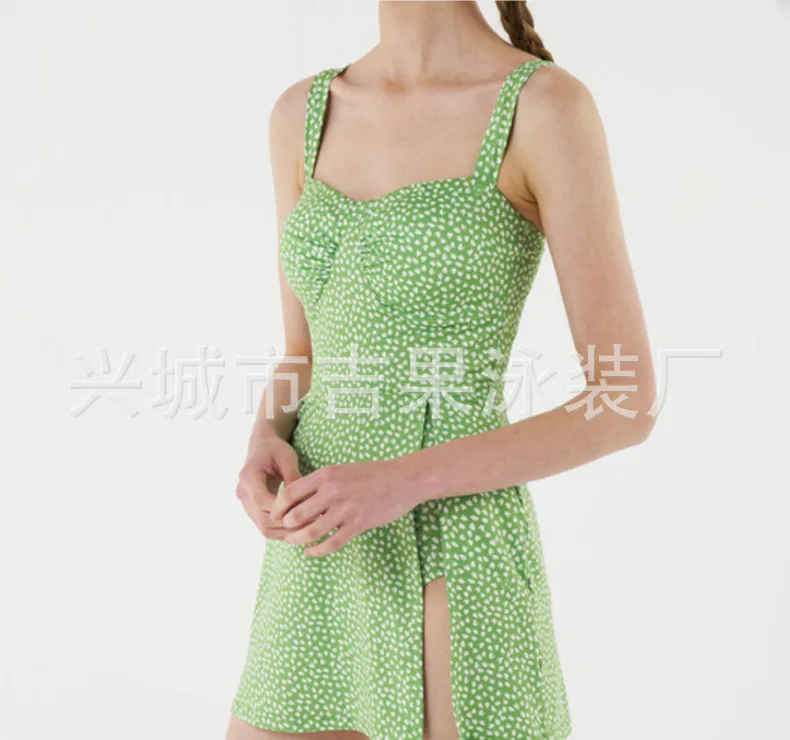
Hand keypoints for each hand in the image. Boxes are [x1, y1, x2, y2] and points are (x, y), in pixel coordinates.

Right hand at [236, 436, 301, 539]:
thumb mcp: (287, 458)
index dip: (281, 510)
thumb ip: (293, 478)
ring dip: (286, 531)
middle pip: (262, 519)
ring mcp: (246, 504)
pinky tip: (300, 527)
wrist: (262, 448)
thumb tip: (303, 501)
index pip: (262, 501)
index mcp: (248, 476)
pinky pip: (266, 527)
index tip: (304, 511)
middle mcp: (243, 493)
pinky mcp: (253, 511)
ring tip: (308, 527)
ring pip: (264, 528)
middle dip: (287, 524)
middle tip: (311, 523)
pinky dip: (283, 531)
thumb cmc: (275, 450)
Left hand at [269, 458, 421, 556]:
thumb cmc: (372, 474)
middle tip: (284, 530)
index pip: (290, 493)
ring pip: (311, 532)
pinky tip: (311, 552)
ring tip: (293, 542)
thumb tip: (299, 499)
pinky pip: (331, 544)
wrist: (403, 479)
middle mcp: (332, 491)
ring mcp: (345, 509)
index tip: (275, 514)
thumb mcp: (342, 470)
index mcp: (326, 475)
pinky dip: (317, 551)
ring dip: (297, 540)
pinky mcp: (358, 524)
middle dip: (285, 526)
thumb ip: (322, 483)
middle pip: (295, 515)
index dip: (277, 507)